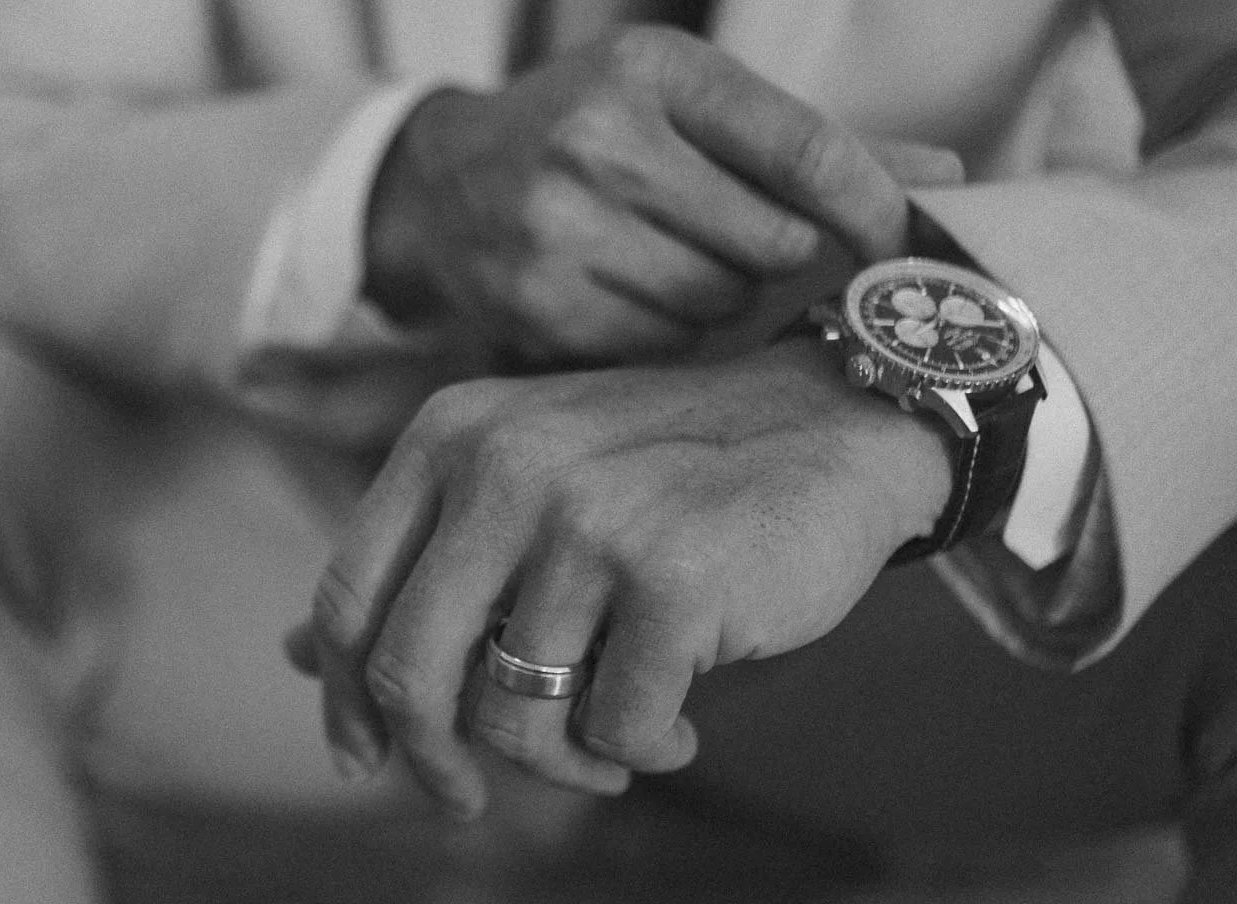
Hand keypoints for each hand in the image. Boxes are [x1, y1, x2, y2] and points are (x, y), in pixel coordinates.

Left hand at [300, 338, 953, 817]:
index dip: (344, 700)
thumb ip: (421, 563)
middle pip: (411, 674)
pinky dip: (645, 750)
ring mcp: (587, 522)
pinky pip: (616, 730)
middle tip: (464, 802)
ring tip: (609, 748)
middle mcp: (503, 468)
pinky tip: (680, 725)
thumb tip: (299, 654)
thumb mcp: (525, 484)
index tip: (365, 761)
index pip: (350, 598)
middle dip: (432, 765)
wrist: (835, 426)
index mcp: (450, 437)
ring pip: (515, 718)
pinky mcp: (671, 580)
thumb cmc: (667, 472)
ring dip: (562, 763)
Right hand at [365, 25, 961, 368]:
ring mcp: (561, 230)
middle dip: (778, 254)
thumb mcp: (687, 103)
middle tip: (749, 243)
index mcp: (653, 71)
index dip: (871, 203)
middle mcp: (601, 142)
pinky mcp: (539, 306)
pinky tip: (636, 295)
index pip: (803, 145)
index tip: (901, 239)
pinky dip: (669, 333)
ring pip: (716, 303)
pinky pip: (659, 345)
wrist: (444, 185)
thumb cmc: (596, 133)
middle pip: (767, 242)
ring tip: (676, 261)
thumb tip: (947, 178)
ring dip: (722, 297)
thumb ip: (810, 141)